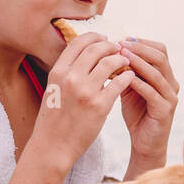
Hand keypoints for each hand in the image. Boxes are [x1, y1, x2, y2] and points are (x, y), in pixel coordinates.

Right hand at [29, 33, 139, 173]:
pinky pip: (119, 83)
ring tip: (126, 62)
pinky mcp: (100, 106)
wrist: (53, 145)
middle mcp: (70, 78)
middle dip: (110, 46)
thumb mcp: (53, 89)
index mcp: (57, 72)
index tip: (104, 39)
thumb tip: (81, 56)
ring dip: (121, 59)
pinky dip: (127, 76)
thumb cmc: (54, 119)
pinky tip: (130, 77)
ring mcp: (85, 91)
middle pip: (96, 49)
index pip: (78, 43)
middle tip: (119, 49)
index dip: (94, 37)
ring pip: (110, 63)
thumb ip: (66, 72)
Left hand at [117, 37, 178, 173]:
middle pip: (161, 56)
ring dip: (138, 62)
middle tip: (121, 44)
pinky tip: (124, 78)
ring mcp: (170, 97)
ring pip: (157, 72)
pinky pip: (152, 92)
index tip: (122, 38)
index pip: (160, 49)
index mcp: (165, 75)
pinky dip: (138, 83)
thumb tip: (110, 50)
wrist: (145, 143)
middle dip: (140, 48)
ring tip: (121, 55)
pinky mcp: (165, 110)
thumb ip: (125, 71)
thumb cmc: (137, 114)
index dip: (142, 42)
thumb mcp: (130, 88)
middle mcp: (171, 83)